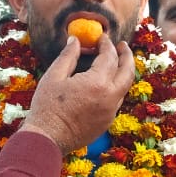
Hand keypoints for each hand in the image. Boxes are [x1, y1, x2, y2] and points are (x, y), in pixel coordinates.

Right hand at [20, 35, 135, 153]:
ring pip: (124, 87)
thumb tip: (75, 40)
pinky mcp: (106, 123)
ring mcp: (110, 112)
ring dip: (122, 72)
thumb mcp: (54, 76)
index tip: (102, 37)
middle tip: (122, 46)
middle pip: (127, 72)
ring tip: (115, 63)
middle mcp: (110, 98)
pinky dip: (114, 88)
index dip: (106, 44)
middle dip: (126, 56)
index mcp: (97, 83)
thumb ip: (68, 56)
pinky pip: (116, 101)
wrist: (47, 138)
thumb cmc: (47, 106)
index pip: (109, 57)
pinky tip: (104, 84)